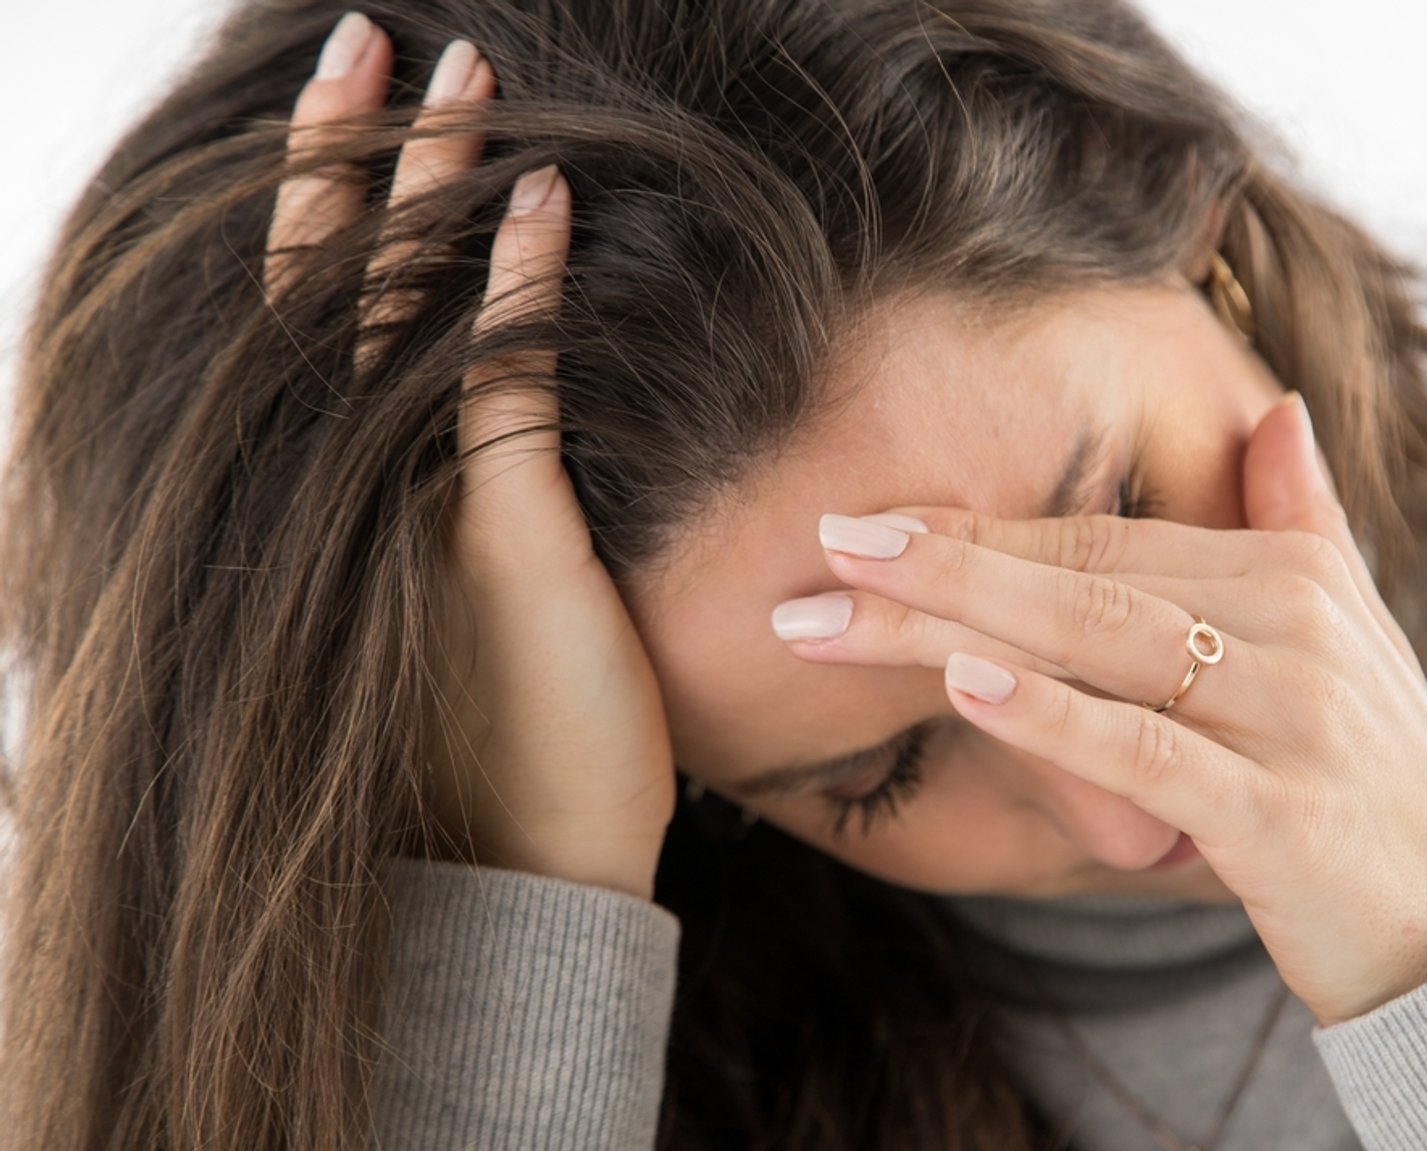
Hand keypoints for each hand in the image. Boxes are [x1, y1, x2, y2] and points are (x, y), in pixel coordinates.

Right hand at [264, 14, 674, 899]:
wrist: (521, 878)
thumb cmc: (502, 756)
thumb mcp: (463, 611)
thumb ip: (461, 505)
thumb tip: (485, 430)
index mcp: (341, 498)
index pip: (321, 317)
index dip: (333, 201)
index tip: (361, 100)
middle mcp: (354, 490)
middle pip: (338, 283)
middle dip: (355, 153)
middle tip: (375, 39)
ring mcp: (416, 508)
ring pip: (406, 312)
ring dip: (432, 182)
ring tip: (457, 70)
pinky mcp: (499, 538)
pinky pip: (502, 387)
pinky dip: (518, 288)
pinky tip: (541, 197)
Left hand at [791, 391, 1426, 1024]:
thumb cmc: (1384, 785)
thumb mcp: (1355, 639)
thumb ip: (1307, 520)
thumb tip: (1279, 409)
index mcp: (1295, 573)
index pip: (1107, 536)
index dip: (982, 529)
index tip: (871, 525)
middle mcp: (1294, 625)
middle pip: (1086, 575)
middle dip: (940, 562)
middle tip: (821, 548)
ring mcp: (1291, 716)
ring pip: (1100, 645)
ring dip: (959, 619)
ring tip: (843, 603)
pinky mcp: (1281, 814)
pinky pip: (1146, 751)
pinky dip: (1054, 716)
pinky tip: (965, 686)